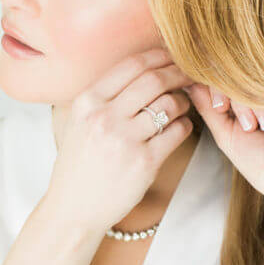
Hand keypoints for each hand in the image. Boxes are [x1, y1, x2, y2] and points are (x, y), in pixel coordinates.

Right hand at [46, 47, 196, 232]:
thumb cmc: (79, 164)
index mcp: (87, 102)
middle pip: (153, 79)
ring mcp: (124, 140)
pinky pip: (177, 131)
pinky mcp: (144, 162)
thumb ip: (102, 97)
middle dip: (177, 73)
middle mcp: (104, 117)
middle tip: (189, 74)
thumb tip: (140, 68)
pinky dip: (185, 125)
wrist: (74, 208)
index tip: (172, 58)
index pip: (131, 65)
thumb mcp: (78, 123)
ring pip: (169, 104)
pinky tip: (180, 127)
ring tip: (182, 106)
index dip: (159, 56)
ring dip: (183, 101)